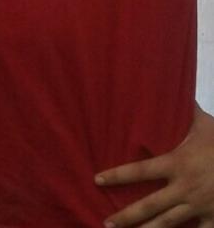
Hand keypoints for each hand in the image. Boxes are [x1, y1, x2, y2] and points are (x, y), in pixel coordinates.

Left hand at [95, 104, 213, 226]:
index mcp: (177, 163)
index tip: (98, 179)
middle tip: (107, 223)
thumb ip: (185, 110)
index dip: (118, 175)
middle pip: (149, 206)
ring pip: (167, 224)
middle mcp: (184, 188)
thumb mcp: (204, 123)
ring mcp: (198, 207)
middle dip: (126, 216)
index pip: (140, 170)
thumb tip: (172, 86)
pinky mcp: (213, 219)